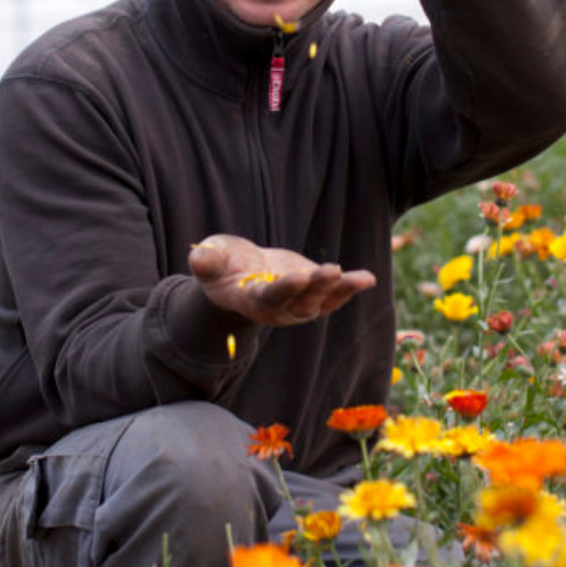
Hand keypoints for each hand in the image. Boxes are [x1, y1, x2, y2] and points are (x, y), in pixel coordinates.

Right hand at [188, 234, 375, 326]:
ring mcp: (298, 303)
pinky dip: (350, 288)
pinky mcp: (312, 292)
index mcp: (251, 300)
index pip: (270, 298)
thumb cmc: (221, 265)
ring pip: (322, 301)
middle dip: (318, 287)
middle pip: (301, 302)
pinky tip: (367, 278)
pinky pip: (333, 295)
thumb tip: (198, 257)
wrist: (238, 274)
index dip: (285, 289)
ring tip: (363, 279)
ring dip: (342, 290)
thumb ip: (207, 262)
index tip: (300, 276)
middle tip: (332, 270)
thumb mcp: (210, 259)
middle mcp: (278, 308)